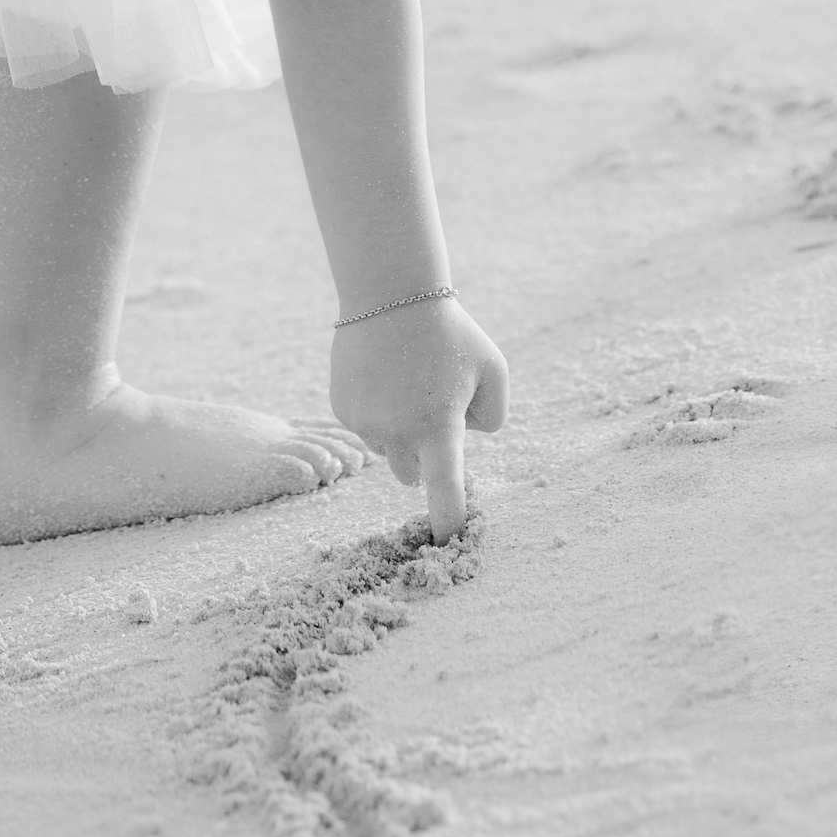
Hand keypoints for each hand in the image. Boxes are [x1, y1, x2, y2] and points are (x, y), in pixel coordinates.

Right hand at [329, 297, 508, 543]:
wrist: (389, 293)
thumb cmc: (451, 332)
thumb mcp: (493, 370)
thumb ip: (492, 416)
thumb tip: (465, 439)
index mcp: (438, 426)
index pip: (445, 487)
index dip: (449, 518)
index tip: (448, 542)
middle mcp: (398, 432)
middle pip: (412, 475)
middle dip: (424, 458)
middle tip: (433, 413)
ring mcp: (365, 422)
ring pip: (388, 450)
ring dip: (400, 432)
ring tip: (407, 382)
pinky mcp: (343, 409)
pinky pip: (366, 427)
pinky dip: (377, 411)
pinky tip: (384, 375)